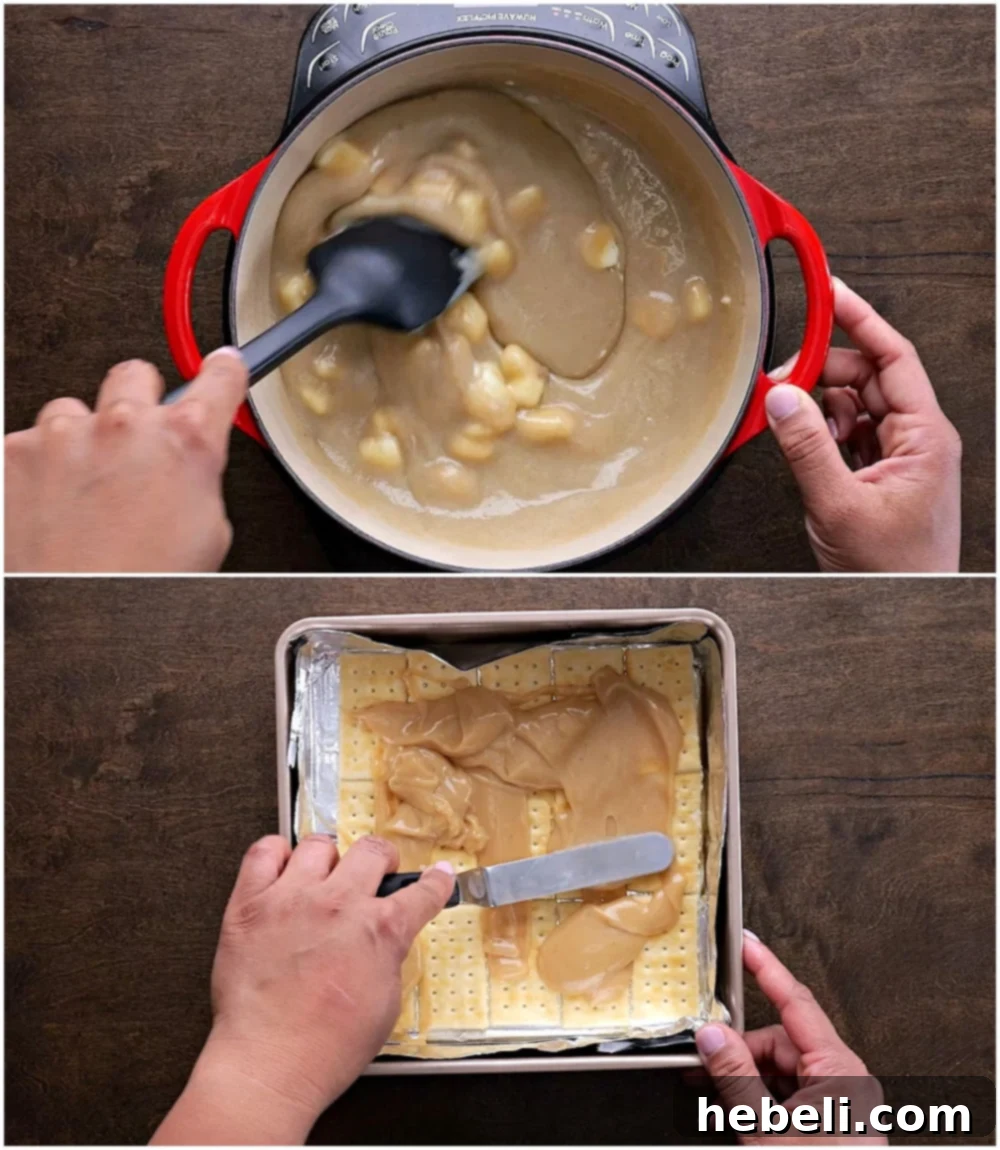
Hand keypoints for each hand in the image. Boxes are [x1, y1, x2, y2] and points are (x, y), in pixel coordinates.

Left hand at [5, 349, 247, 572]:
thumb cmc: (141, 581)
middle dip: (138, 401)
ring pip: (71, 409)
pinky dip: (37, 471)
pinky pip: (27, 444)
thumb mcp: (208, 533)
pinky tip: (51, 509)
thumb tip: (190, 467)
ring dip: (80, 440)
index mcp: (185, 441)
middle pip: (135, 374)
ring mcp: (63, 434)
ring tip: (84, 493)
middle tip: (134, 443)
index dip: (223, 372)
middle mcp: (123, 425)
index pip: (218, 379)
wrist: (73, 610)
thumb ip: (198, 479)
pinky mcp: (12, 453)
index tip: (221, 367)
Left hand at [152, 834, 454, 1145]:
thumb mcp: (385, 1005)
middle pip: (372, 850)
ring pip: (319, 845)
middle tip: (376, 872)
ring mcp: (292, 898)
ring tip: (324, 876)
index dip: (435, 881)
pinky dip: (275, 855)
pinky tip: (282, 871)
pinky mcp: (251, 903)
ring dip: (328, 860)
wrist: (269, 1063)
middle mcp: (339, 903)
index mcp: (380, 930)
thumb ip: (388, 958)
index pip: (421, 892)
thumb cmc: (326, 1047)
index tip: (439, 874)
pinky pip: (264, 852)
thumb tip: (386, 941)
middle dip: (382, 859)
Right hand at [695, 931, 885, 1144]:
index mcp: (839, 1070)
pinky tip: (739, 1117)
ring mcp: (840, 1106)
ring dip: (748, 1082)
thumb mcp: (766, 1129)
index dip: (765, 968)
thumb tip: (713, 1035)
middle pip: (780, 1042)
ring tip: (723, 1106)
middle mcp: (845, 1082)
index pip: (794, 1001)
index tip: (745, 943)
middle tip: (705, 1063)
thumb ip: (735, 1076)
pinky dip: (762, 1101)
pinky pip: (790, 1096)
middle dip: (740, 1052)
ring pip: (781, 1072)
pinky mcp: (831, 1126)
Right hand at [765, 278, 960, 571]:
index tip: (831, 292)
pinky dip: (822, 433)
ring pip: (854, 406)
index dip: (860, 319)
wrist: (903, 607)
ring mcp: (899, 456)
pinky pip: (848, 435)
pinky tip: (804, 443)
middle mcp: (916, 439)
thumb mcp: (839, 505)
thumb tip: (783, 398)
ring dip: (819, 407)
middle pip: (867, 378)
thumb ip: (807, 448)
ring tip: (789, 419)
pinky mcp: (880, 474)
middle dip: (823, 373)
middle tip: (782, 379)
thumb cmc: (893, 569)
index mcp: (924, 436)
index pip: (893, 356)